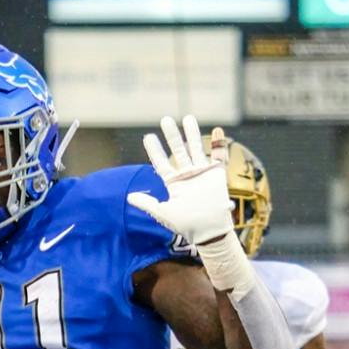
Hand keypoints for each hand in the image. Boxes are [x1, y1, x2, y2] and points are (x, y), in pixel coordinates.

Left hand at [131, 114, 232, 246]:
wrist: (209, 231)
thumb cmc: (186, 224)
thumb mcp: (163, 213)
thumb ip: (147, 203)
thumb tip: (129, 196)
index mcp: (173, 182)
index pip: (161, 162)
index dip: (155, 150)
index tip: (149, 137)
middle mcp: (186, 175)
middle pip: (178, 150)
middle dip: (172, 135)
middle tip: (166, 120)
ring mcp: (202, 173)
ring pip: (196, 148)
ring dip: (192, 133)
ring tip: (188, 117)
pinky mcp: (217, 174)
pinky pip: (219, 156)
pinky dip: (219, 145)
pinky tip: (218, 131)